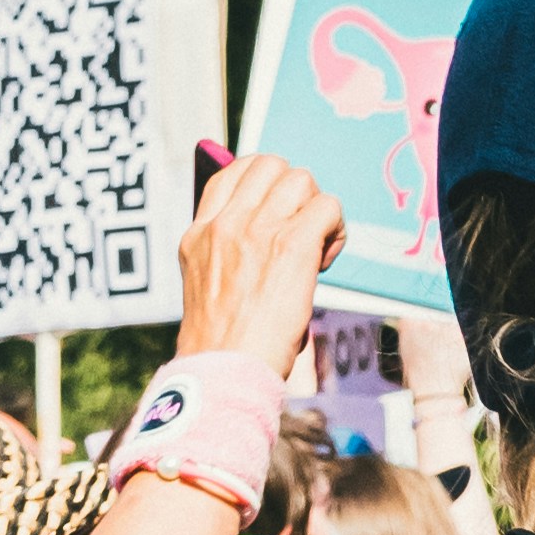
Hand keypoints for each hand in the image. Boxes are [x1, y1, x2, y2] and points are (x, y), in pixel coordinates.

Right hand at [175, 151, 343, 371]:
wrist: (224, 369)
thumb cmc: (222, 343)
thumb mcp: (207, 286)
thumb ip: (227, 254)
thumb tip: (268, 232)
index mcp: (198, 233)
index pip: (230, 173)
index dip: (261, 184)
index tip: (275, 212)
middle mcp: (225, 224)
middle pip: (269, 164)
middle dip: (292, 191)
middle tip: (299, 229)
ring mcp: (257, 231)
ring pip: (301, 179)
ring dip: (316, 208)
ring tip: (316, 245)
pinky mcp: (292, 246)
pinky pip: (327, 207)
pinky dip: (335, 229)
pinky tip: (325, 260)